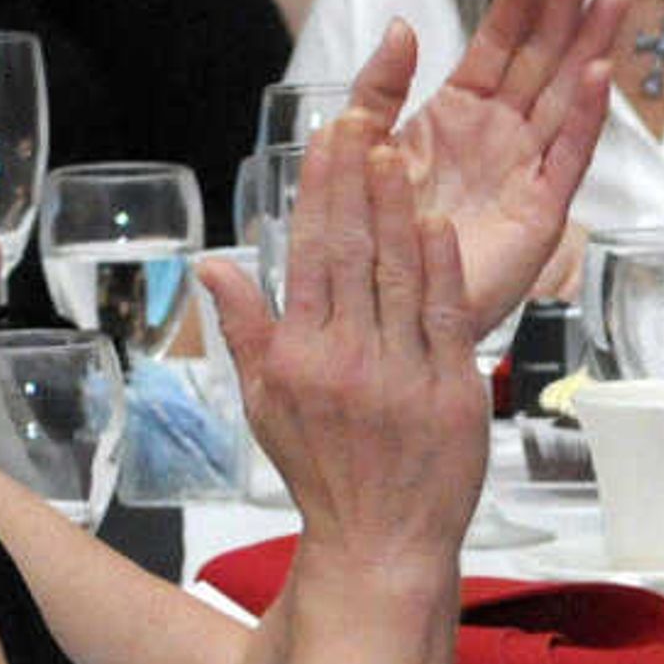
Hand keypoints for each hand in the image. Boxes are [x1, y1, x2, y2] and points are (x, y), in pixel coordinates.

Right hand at [203, 96, 483, 576]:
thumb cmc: (326, 474)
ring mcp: (402, 377)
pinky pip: (446, 318)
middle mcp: (347, 361)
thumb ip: (245, 329)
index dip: (319, 192)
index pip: (309, 255)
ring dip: (399, 211)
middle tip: (362, 119)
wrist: (381, 545)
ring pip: (400, 276)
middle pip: (353, 253)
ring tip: (398, 155)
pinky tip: (437, 225)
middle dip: (356, 182)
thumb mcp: (267, 404)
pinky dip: (443, 269)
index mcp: (301, 357)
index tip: (326, 139)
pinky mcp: (452, 394)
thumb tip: (212, 264)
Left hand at [370, 0, 624, 322]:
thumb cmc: (374, 228)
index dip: (516, 3)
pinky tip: (598, 76)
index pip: (496, 45)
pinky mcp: (540, 213)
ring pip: (566, 97)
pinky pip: (567, 157)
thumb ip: (379, 85)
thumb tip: (404, 25)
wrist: (382, 302)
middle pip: (543, 60)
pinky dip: (585, 118)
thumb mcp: (359, 142)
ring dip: (591, 47)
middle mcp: (501, 135)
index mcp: (460, 114)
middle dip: (567, 9)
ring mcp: (525, 171)